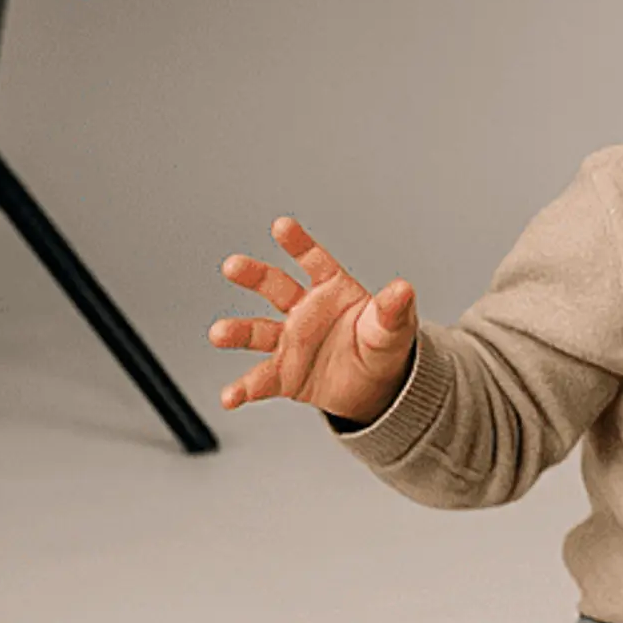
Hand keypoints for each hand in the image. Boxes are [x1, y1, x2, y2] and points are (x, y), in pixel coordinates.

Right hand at [212, 214, 419, 421]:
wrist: (375, 385)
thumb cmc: (381, 345)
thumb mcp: (392, 327)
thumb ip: (393, 310)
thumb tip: (404, 288)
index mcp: (332, 289)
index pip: (313, 260)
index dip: (298, 243)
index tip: (281, 226)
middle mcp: (304, 310)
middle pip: (274, 286)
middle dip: (254, 274)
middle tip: (233, 265)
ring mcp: (290, 341)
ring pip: (258, 331)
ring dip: (237, 331)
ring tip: (219, 333)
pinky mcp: (284, 374)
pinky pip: (260, 380)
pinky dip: (243, 389)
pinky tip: (230, 397)